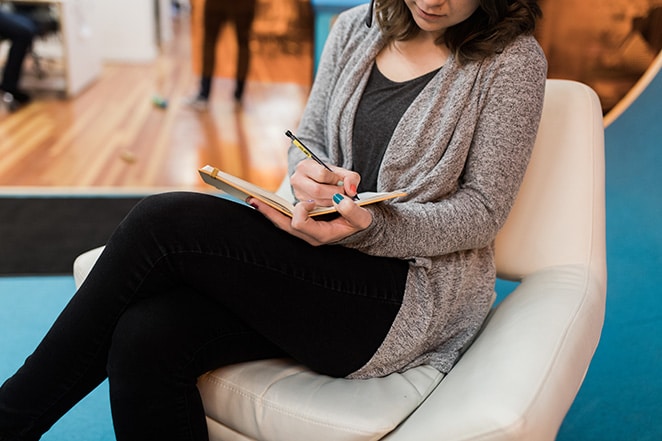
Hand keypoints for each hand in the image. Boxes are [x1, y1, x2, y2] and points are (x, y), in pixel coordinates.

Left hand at [248, 194, 371, 245]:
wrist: (361, 226)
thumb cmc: (361, 220)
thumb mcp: (363, 217)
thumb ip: (354, 211)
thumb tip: (340, 201)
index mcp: (322, 235)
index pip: (300, 223)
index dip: (302, 209)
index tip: (311, 200)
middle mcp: (310, 235)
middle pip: (283, 225)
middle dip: (270, 212)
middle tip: (253, 200)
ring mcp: (305, 230)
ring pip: (280, 223)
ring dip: (268, 211)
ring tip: (252, 200)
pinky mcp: (302, 223)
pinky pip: (283, 218)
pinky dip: (274, 210)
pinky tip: (262, 202)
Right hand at [290, 159, 360, 205]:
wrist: (319, 180)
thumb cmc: (331, 175)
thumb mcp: (342, 172)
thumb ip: (351, 178)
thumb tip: (351, 191)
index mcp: (305, 166)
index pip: (321, 174)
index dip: (335, 180)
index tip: (341, 182)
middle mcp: (297, 179)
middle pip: (317, 190)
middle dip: (334, 193)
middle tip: (344, 193)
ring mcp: (297, 193)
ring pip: (317, 201)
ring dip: (333, 201)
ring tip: (339, 197)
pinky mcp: (301, 204)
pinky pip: (317, 208)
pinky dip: (328, 207)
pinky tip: (333, 202)